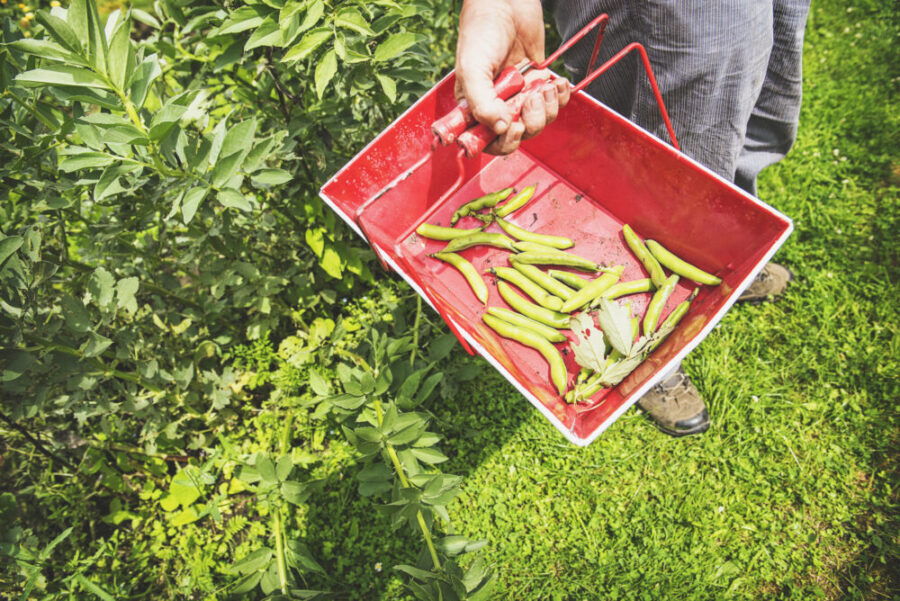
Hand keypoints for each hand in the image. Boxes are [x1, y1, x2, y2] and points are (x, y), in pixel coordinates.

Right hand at [455, 0, 570, 154]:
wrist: (506, 3)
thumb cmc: (481, 33)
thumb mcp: (472, 70)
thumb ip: (481, 103)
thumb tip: (501, 128)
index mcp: (475, 107)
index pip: (487, 141)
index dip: (502, 143)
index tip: (512, 128)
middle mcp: (498, 105)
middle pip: (518, 136)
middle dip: (529, 124)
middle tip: (530, 102)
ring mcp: (520, 95)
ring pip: (539, 122)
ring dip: (547, 109)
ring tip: (543, 87)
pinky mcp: (539, 83)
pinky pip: (555, 103)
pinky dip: (560, 96)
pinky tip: (556, 81)